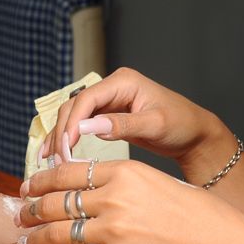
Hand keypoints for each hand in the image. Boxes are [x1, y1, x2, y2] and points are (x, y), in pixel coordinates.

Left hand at [16, 159, 243, 243]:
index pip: (70, 171)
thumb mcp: (156, 181)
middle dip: (31, 210)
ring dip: (35, 241)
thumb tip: (93, 184)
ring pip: (58, 234)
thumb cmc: (194, 214)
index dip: (42, 180)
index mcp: (125, 171)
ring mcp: (115, 230)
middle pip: (57, 201)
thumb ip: (123, 181)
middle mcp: (115, 197)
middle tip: (20, 216)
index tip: (29, 186)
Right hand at [42, 67, 230, 170]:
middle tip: (57, 161)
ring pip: (73, 116)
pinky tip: (54, 154)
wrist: (195, 134)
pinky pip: (81, 125)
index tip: (65, 148)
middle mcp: (113, 87)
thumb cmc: (182, 125)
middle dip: (63, 133)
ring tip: (48, 161)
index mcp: (124, 81)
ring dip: (60, 136)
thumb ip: (122, 125)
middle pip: (74, 106)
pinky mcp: (107, 115)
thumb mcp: (155, 126)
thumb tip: (88, 128)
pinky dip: (68, 139)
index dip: (72, 123)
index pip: (86, 99)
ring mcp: (108, 100)